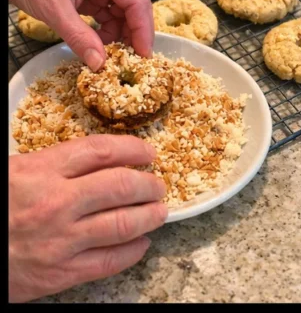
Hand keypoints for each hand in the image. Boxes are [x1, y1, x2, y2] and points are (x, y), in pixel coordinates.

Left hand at [9, 0, 153, 69]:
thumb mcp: (55, 11)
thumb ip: (80, 38)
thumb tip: (100, 64)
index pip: (136, 0)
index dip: (143, 29)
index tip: (144, 54)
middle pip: (132, 4)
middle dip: (133, 32)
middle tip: (134, 60)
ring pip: (119, 9)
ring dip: (118, 32)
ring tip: (112, 56)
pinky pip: (104, 10)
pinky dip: (104, 28)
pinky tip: (99, 44)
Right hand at [9, 135, 166, 301]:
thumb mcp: (17, 171)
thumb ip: (56, 163)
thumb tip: (102, 157)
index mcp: (44, 170)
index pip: (102, 151)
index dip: (133, 150)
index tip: (148, 153)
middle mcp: (58, 203)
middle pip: (120, 186)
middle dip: (148, 184)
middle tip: (158, 185)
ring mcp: (61, 241)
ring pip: (122, 224)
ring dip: (148, 217)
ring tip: (159, 211)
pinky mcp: (60, 274)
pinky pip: (107, 262)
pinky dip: (132, 252)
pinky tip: (141, 243)